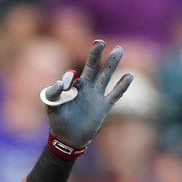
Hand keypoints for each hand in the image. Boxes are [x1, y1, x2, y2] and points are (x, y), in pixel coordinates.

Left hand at [42, 40, 132, 155]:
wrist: (68, 139)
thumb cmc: (58, 122)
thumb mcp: (51, 107)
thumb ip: (53, 94)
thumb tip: (61, 82)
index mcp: (72, 87)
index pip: (72, 76)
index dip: (69, 78)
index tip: (67, 83)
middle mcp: (86, 88)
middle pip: (93, 67)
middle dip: (96, 54)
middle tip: (100, 41)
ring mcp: (96, 96)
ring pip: (106, 76)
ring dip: (112, 64)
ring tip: (118, 49)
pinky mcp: (103, 107)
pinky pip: (114, 94)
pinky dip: (121, 86)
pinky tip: (129, 76)